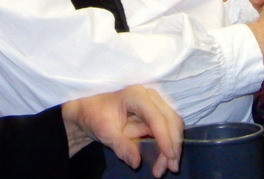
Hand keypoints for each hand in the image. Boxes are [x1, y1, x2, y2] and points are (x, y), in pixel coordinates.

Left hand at [62, 86, 181, 177]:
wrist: (90, 112)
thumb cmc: (96, 116)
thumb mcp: (105, 132)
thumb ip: (121, 146)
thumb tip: (136, 162)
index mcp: (135, 96)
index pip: (155, 116)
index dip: (165, 136)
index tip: (169, 156)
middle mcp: (149, 97)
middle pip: (170, 120)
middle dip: (172, 145)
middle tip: (170, 168)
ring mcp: (154, 104)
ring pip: (173, 125)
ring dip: (173, 147)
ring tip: (167, 168)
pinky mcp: (155, 115)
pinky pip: (167, 129)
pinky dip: (168, 145)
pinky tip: (164, 161)